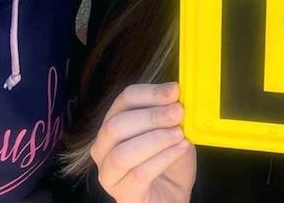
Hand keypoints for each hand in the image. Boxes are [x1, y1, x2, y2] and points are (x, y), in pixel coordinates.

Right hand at [91, 82, 195, 202]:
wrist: (173, 196)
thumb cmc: (169, 162)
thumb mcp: (173, 131)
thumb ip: (171, 114)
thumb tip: (175, 92)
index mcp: (113, 125)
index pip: (123, 101)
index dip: (149, 93)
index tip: (174, 91)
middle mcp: (103, 148)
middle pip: (116, 125)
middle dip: (150, 116)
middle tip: (178, 112)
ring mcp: (108, 174)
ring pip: (122, 153)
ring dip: (155, 139)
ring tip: (179, 134)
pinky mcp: (122, 195)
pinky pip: (138, 174)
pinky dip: (162, 158)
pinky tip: (180, 149)